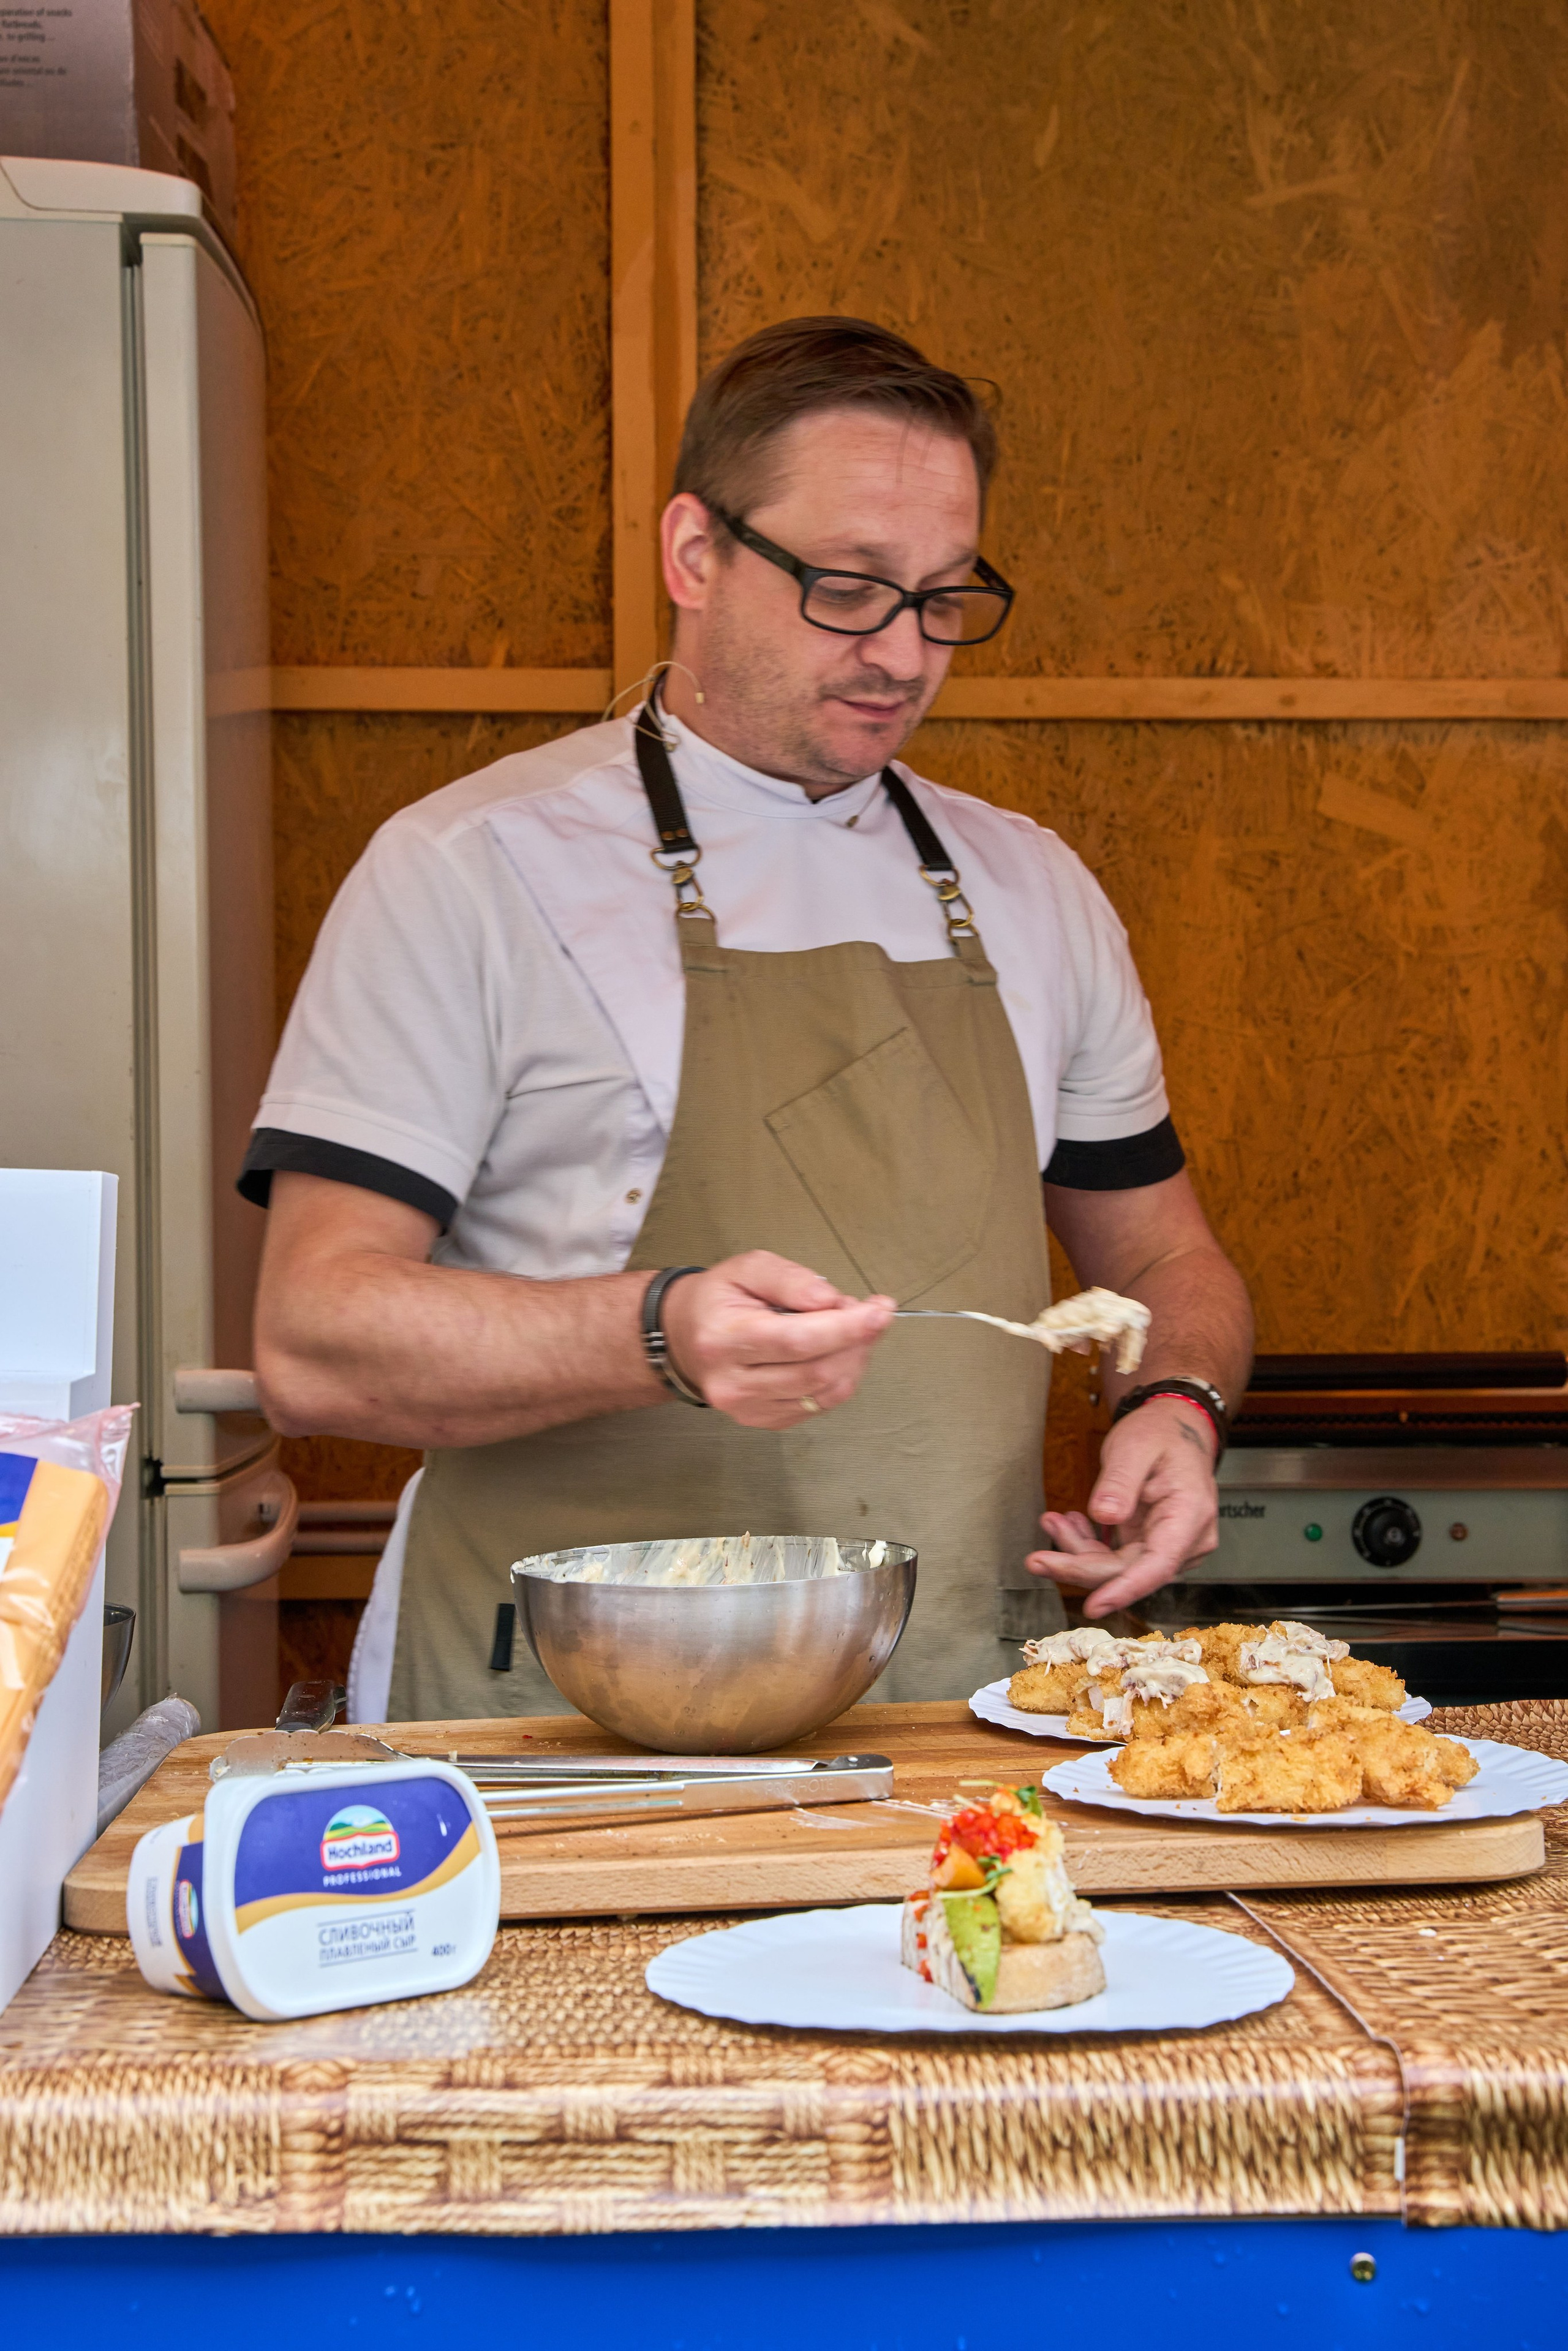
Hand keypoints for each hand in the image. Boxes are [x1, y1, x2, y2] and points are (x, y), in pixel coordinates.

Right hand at [658, 1250, 894, 1428]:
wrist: (685, 1337)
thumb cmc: (719, 1299)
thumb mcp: (747, 1268)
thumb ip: (790, 1278)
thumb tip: (830, 1300)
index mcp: (723, 1339)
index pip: (796, 1341)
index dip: (846, 1328)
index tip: (880, 1311)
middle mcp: (733, 1383)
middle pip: (816, 1371)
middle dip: (857, 1341)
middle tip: (869, 1314)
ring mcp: (748, 1409)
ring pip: (824, 1392)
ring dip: (854, 1360)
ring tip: (851, 1330)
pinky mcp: (764, 1421)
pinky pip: (819, 1405)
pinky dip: (840, 1378)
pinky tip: (836, 1353)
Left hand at [1023, 1395, 1219, 1617]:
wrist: (1173, 1429)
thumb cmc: (1160, 1434)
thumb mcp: (1135, 1446)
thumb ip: (1121, 1481)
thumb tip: (1104, 1515)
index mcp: (1190, 1514)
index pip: (1158, 1565)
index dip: (1124, 1589)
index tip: (1092, 1606)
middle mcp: (1186, 1539)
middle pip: (1128, 1570)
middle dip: (1079, 1566)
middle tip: (1036, 1559)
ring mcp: (1170, 1545)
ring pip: (1118, 1568)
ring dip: (1079, 1551)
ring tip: (1052, 1522)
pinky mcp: (1151, 1545)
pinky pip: (1116, 1557)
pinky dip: (1088, 1545)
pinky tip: (1070, 1524)